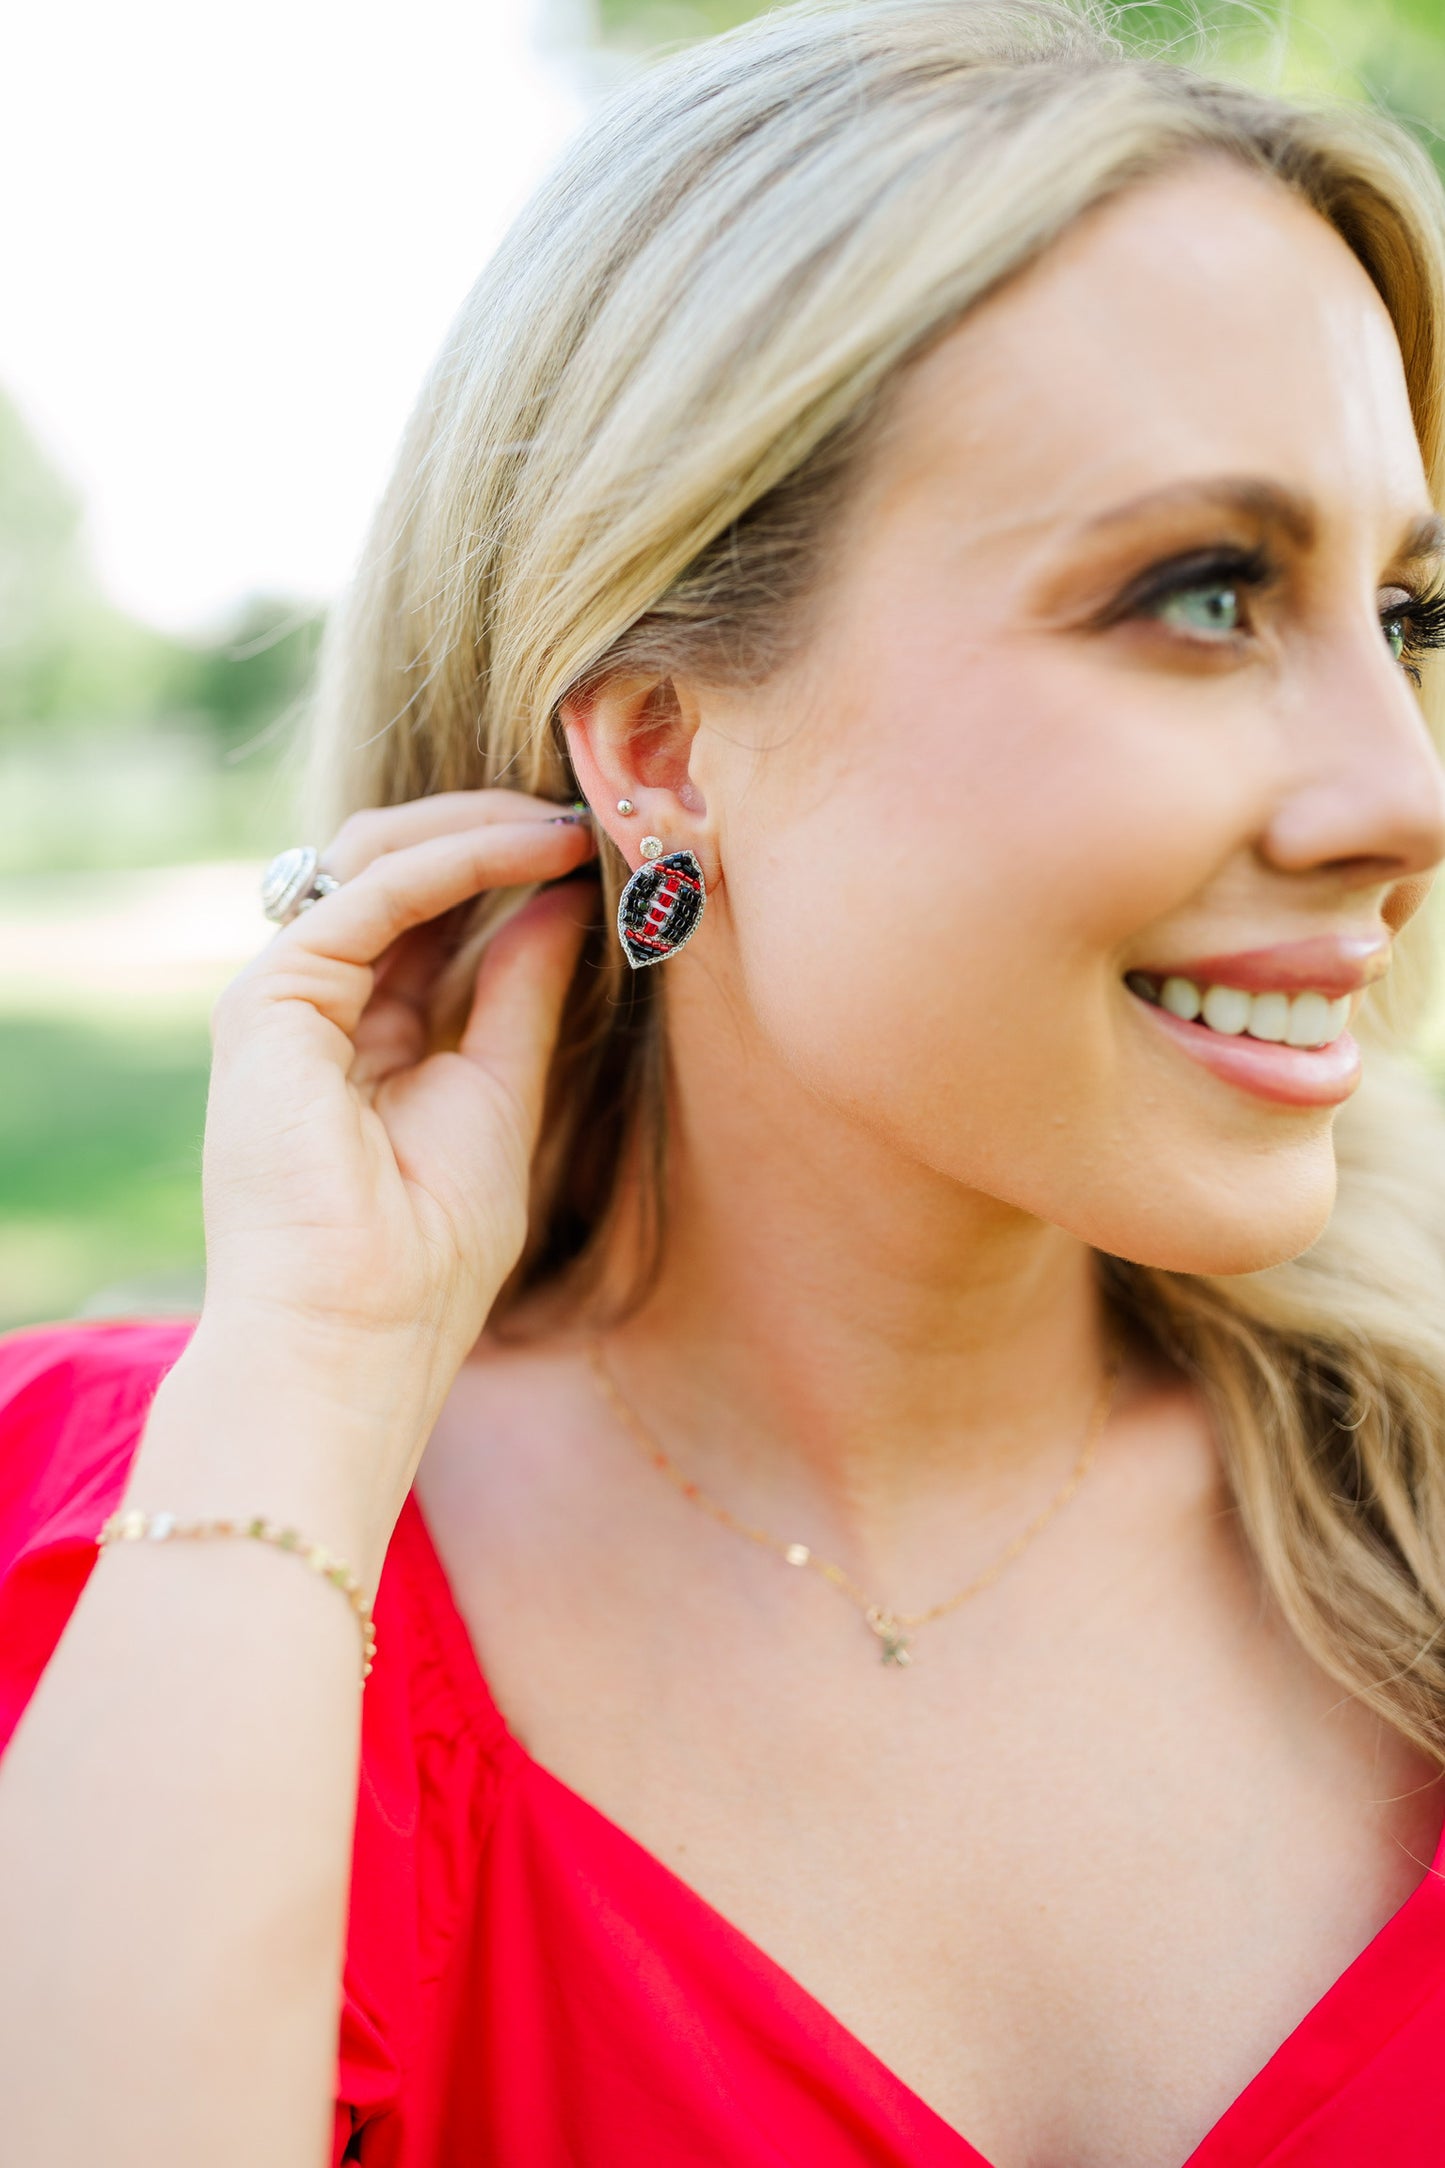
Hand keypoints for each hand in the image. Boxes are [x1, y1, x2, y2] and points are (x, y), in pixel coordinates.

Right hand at [201, 791, 597, 1380]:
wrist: (356, 1334)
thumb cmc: (429, 1251)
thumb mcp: (500, 1091)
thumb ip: (519, 991)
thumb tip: (561, 899)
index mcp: (362, 1037)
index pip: (429, 918)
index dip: (507, 870)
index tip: (596, 849)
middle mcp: (316, 1007)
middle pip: (396, 872)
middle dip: (493, 830)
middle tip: (587, 814)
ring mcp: (284, 999)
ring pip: (375, 860)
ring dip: (481, 827)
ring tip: (571, 823)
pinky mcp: (269, 1000)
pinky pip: (370, 893)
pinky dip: (458, 859)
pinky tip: (535, 850)